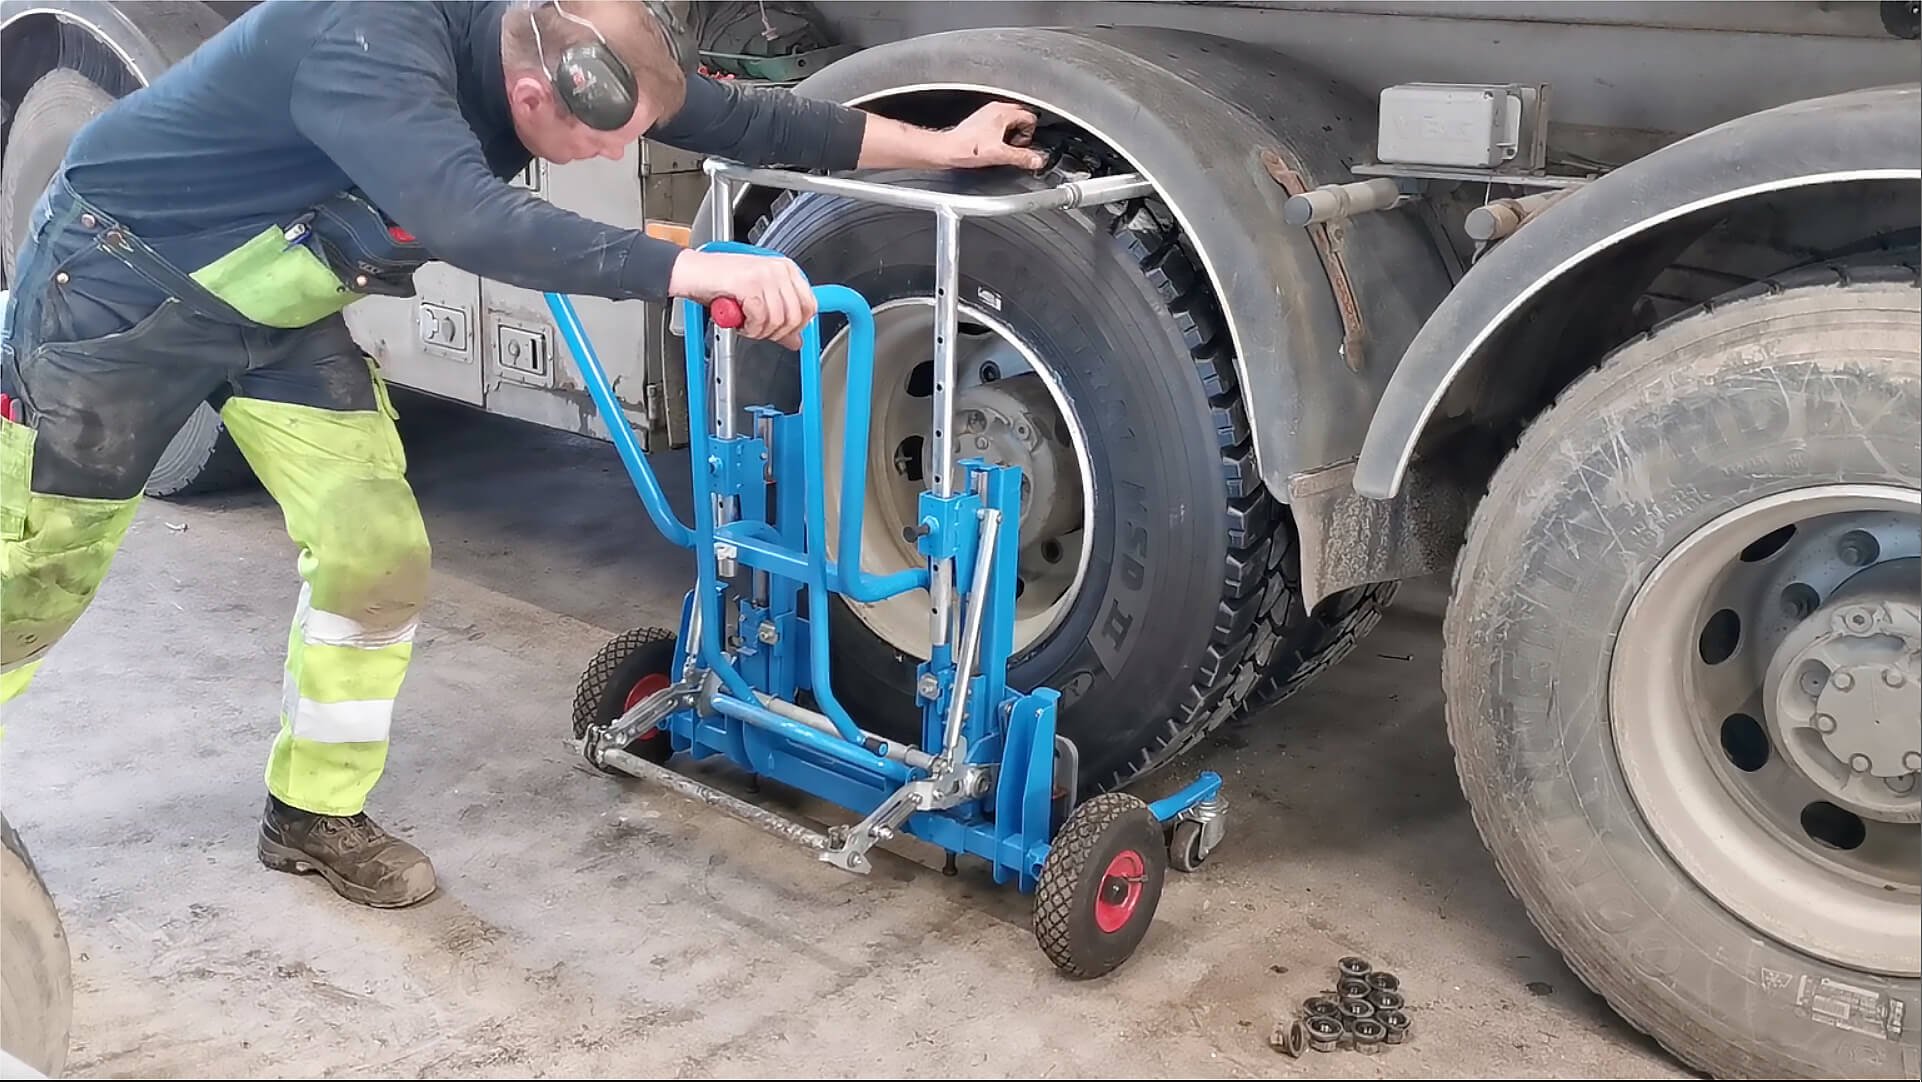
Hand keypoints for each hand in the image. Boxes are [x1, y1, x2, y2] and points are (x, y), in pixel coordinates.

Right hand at [668, 249, 814, 349]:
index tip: (783, 333)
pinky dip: (748, 327)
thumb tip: (796, 340)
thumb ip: (779, 319)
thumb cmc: (720, 283)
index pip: (810, 305)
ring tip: (745, 324)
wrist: (691, 273)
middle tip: (759, 330)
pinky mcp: (750, 283)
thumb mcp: (756, 301)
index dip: (797, 326)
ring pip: (778, 320)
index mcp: (785, 269)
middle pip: (796, 316)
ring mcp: (765, 274)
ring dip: (759, 331)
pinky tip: (738, 321)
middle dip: (777, 332)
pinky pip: (760, 318)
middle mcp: (778, 269)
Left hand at [941, 102, 1045, 170]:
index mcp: (1002, 112)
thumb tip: (1037, 160)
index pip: (1030, 117)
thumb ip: (1022, 157)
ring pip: (1010, 119)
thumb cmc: (968, 149)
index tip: (1021, 145)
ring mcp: (987, 113)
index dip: (1029, 133)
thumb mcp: (1000, 155)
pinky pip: (999, 123)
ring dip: (1012, 132)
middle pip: (1021, 116)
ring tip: (1002, 146)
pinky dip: (1001, 133)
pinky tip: (993, 145)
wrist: (948, 150)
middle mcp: (995, 109)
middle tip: (1014, 146)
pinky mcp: (980, 120)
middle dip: (1022, 131)